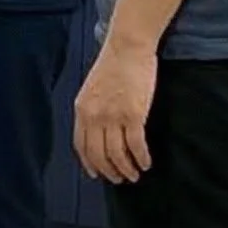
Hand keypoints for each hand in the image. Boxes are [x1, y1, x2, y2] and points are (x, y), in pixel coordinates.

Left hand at [74, 37, 156, 183]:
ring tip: (134, 174)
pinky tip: (146, 163)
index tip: (97, 173)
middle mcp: (94, 117)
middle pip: (99, 155)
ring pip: (117, 154)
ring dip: (126, 169)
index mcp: (82, 110)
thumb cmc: (113, 65)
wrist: (127, 47)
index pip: (81, 146)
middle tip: (119, 179)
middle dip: (109, 171)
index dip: (89, 163)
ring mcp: (113, 117)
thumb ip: (92, 110)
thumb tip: (98, 130)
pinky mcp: (133, 116)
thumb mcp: (92, 89)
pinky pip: (136, 146)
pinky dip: (141, 158)